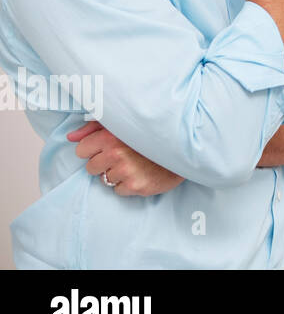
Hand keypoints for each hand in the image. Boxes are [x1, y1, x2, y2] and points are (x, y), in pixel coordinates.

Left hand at [68, 121, 183, 196]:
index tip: (109, 146)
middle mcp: (116, 153)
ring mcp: (127, 172)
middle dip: (104, 163)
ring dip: (117, 174)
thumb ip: (93, 127)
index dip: (94, 149)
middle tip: (124, 155)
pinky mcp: (137, 186)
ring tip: (135, 163)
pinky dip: (128, 184)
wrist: (184, 147)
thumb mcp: (123, 123)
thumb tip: (70, 138)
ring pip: (105, 180)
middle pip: (91, 167)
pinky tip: (141, 173)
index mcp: (111, 135)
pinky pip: (119, 190)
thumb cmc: (150, 133)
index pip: (82, 150)